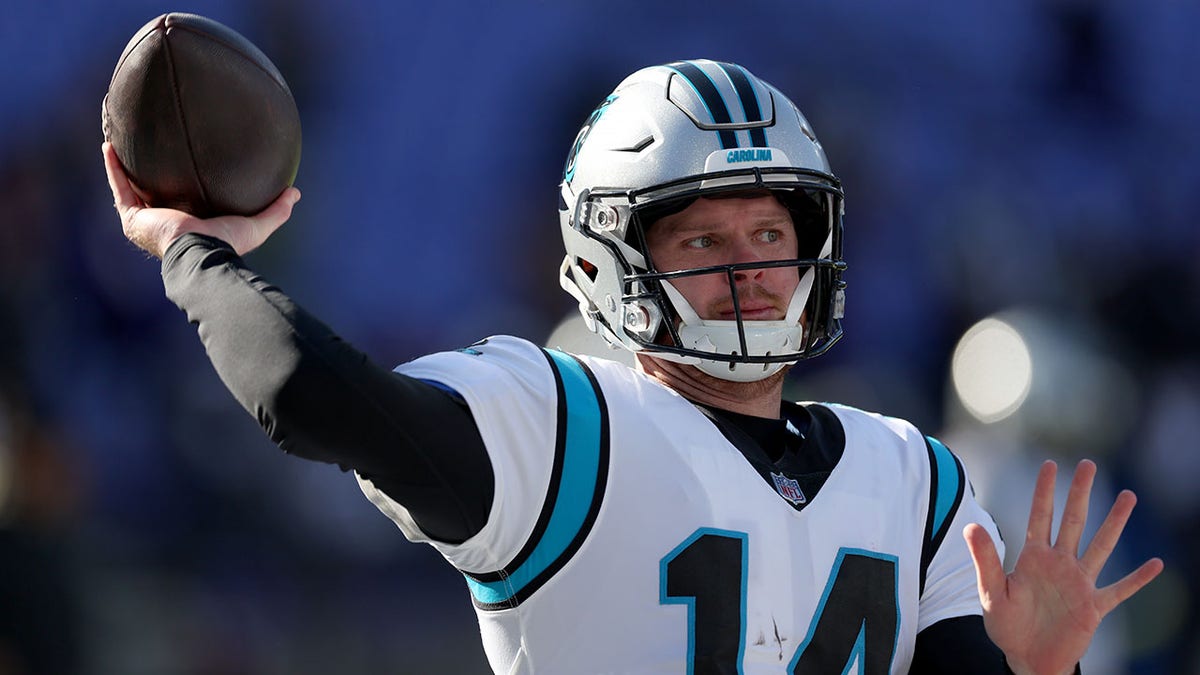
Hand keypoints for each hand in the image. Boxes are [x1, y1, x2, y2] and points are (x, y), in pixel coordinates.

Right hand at [102, 142, 299, 258]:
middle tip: (150, 150)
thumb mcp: (257, 225)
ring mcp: (146, 221)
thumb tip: (295, 192)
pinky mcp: (133, 217)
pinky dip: (113, 167)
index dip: (181, 185)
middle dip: (149, 174)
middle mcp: (164, 224)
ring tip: (120, 142)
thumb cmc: (227, 245)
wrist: (201, 255)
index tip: (185, 165)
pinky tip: (109, 146)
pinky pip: (119, 187)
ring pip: (130, 188)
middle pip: (154, 194)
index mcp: (190, 226)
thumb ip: (276, 211)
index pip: (183, 202)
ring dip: (123, 167)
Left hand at [963, 459, 1162, 674]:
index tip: (1050, 464)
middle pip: (1072, 521)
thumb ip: (986, 560)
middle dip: (1080, 493)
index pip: (1039, 516)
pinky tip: (1156, 564)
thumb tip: (970, 526)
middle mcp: (1059, 564)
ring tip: (1128, 496)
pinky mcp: (1093, 607)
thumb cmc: (1007, 625)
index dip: (1044, 491)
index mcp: (1033, 558)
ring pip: (1100, 547)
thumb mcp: (991, 592)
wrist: (1027, 658)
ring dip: (1114, 523)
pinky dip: (1137, 579)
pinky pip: (1119, 590)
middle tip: (1088, 464)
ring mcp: (1079, 584)